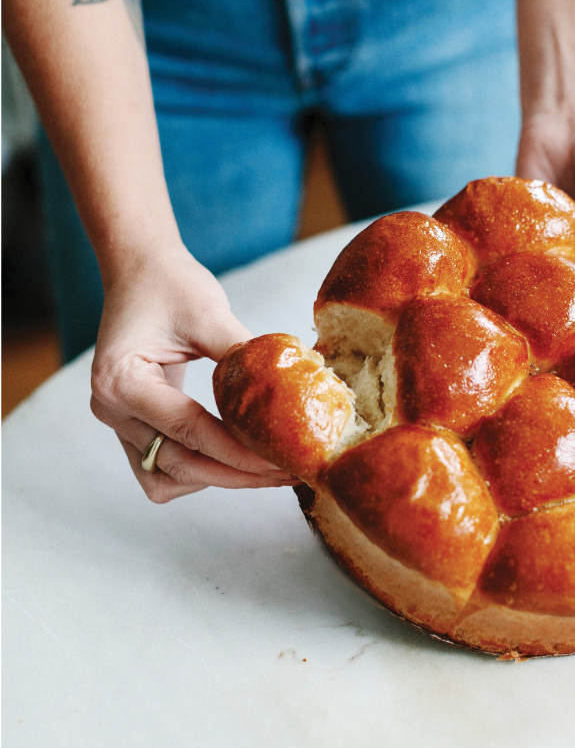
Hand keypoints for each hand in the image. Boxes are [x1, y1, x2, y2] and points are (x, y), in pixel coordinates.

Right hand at [90, 244, 297, 502]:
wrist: (140, 269)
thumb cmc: (169, 283)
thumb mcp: (208, 312)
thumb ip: (243, 355)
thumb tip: (291, 390)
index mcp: (121, 381)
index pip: (187, 429)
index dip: (238, 450)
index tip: (281, 460)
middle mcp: (111, 409)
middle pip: (178, 464)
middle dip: (236, 473)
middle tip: (286, 471)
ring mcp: (118, 421)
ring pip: (167, 477)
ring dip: (216, 478)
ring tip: (268, 470)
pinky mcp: (133, 423)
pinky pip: (163, 466)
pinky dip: (199, 469)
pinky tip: (237, 458)